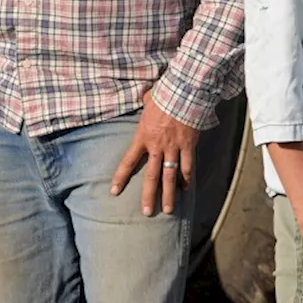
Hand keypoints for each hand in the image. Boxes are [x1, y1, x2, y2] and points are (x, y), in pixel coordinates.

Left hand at [110, 89, 200, 215]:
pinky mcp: (188, 145)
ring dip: (169, 194)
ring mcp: (173, 147)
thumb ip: (146, 102)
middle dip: (148, 195)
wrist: (184, 91)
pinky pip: (188, 166)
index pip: (128, 161)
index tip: (115, 191)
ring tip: (168, 209)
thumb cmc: (165, 93)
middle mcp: (157, 146)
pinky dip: (187, 178)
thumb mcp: (149, 98)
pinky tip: (186, 188)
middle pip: (151, 176)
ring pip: (170, 176)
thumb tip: (144, 96)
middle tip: (147, 212)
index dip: (121, 177)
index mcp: (143, 136)